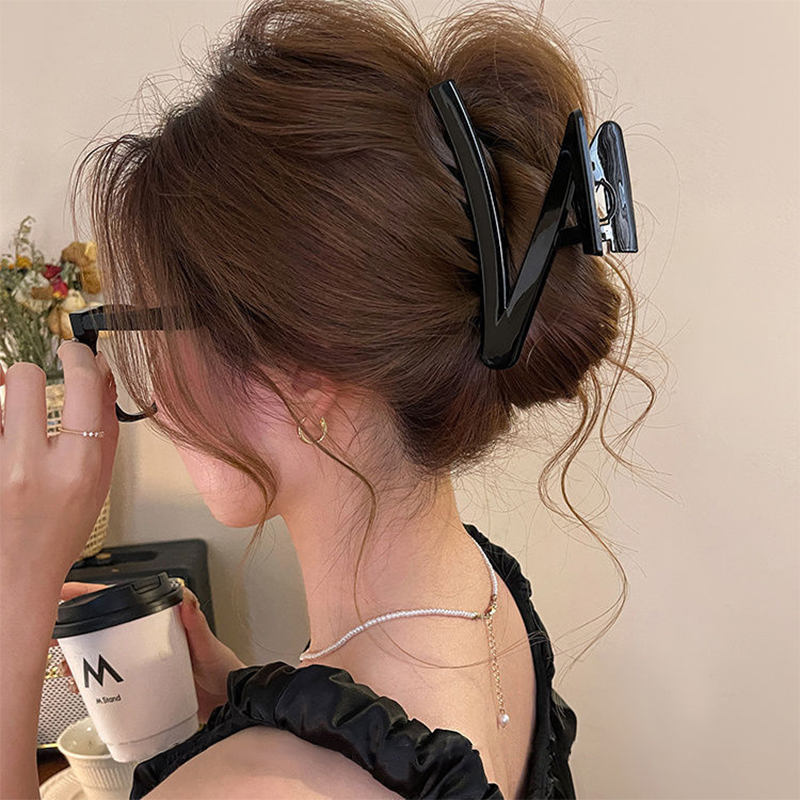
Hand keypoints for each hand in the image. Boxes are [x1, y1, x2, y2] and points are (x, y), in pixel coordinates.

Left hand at [0, 341, 119, 586]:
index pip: (82, 386)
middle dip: (29, 375)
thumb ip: (104, 426)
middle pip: (23, 377)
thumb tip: (103, 376)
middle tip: (32, 389)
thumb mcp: (99, 482)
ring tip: (11, 426)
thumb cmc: (58, 534)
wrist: (14, 577)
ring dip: (3, 403)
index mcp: (75, 469)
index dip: (79, 357)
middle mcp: (28, 467)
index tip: (74, 351)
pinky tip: (5, 439)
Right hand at [53, 582, 245, 724]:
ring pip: (103, 653)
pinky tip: (81, 689)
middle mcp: (149, 638)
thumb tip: (186, 598)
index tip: (66, 593)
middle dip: (75, 631)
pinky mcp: (142, 684)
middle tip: (53, 638)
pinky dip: (93, 683)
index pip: (123, 601)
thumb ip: (197, 623)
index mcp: (162, 622)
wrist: (229, 699)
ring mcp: (143, 660)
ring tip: (66, 668)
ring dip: (80, 659)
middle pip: (104, 627)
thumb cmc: (222, 667)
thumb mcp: (208, 644)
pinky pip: (111, 680)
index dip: (92, 596)